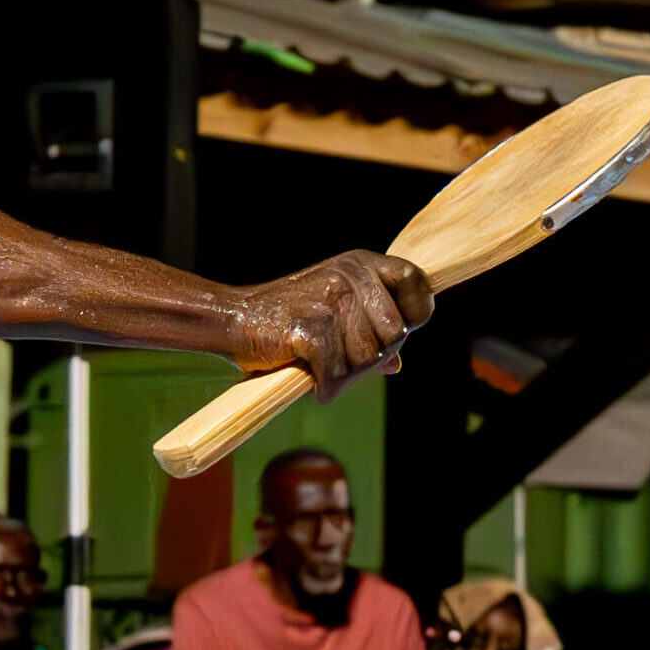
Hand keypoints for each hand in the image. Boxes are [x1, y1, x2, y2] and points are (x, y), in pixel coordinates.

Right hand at [234, 251, 433, 399]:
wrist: (233, 318)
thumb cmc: (283, 317)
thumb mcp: (332, 309)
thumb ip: (368, 329)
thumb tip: (396, 365)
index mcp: (360, 264)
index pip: (417, 281)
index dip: (416, 313)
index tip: (398, 331)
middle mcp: (350, 276)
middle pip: (394, 333)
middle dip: (371, 357)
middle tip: (340, 358)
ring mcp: (330, 302)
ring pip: (366, 359)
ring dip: (344, 374)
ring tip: (321, 367)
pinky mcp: (310, 329)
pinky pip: (335, 373)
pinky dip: (325, 386)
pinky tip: (311, 378)